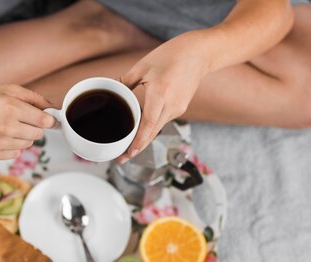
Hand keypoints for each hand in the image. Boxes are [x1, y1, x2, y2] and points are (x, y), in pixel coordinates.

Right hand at [0, 83, 55, 159]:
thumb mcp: (9, 89)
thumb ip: (35, 98)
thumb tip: (54, 109)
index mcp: (12, 108)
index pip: (45, 122)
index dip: (47, 119)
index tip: (44, 118)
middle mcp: (6, 127)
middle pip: (38, 134)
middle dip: (34, 127)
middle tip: (20, 118)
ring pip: (27, 145)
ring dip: (22, 136)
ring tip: (7, 125)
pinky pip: (15, 154)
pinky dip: (12, 146)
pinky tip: (0, 135)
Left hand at [118, 31, 207, 161]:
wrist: (199, 53)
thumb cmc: (172, 55)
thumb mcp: (143, 66)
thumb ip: (125, 81)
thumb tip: (111, 91)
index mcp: (160, 93)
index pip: (149, 124)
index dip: (139, 141)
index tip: (129, 153)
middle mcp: (171, 104)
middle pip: (153, 133)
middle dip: (137, 148)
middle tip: (121, 159)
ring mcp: (178, 108)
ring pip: (157, 129)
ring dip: (144, 139)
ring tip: (127, 147)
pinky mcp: (180, 108)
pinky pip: (163, 121)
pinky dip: (151, 128)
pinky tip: (141, 131)